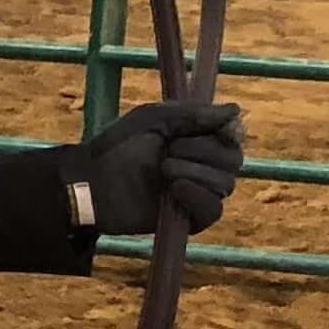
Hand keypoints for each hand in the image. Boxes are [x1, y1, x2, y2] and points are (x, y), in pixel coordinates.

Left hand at [72, 100, 245, 235]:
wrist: (92, 180)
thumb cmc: (119, 145)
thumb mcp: (154, 119)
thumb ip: (194, 114)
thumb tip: (235, 110)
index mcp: (199, 139)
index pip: (234, 136)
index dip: (231, 132)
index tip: (220, 130)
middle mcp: (204, 166)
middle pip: (233, 160)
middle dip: (203, 150)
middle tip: (169, 149)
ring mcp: (198, 193)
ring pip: (225, 184)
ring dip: (194, 171)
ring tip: (162, 168)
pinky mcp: (189, 218)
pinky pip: (213, 210)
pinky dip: (198, 196)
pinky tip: (175, 188)